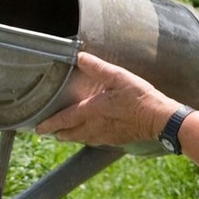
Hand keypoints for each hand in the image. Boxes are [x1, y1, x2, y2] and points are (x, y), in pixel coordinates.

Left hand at [36, 52, 180, 145]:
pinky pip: (95, 141)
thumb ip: (98, 68)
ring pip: (82, 139)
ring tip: (64, 135)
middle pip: (70, 134)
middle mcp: (95, 126)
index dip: (50, 123)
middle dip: (58, 133)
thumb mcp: (119, 77)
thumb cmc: (140, 97)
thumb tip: (80, 57)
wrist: (160, 119)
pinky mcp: (116, 140)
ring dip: (71, 137)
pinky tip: (90, 136)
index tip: (38, 129)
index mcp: (93, 110)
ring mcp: (106, 135)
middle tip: (48, 133)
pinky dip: (87, 139)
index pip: (64, 119)